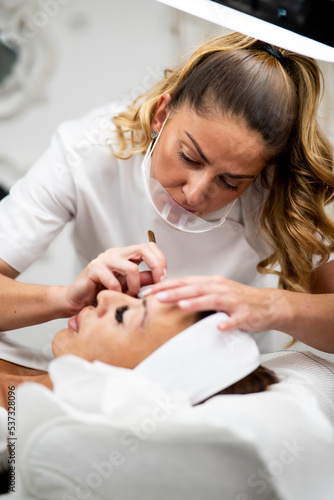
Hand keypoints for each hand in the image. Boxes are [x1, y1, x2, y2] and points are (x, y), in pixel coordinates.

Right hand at [64, 243, 166, 313]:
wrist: (76, 300)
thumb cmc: (100, 292)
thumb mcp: (127, 286)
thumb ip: (143, 280)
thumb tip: (159, 276)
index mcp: (125, 255)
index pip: (149, 247)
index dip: (160, 260)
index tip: (164, 277)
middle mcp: (116, 253)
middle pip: (143, 249)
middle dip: (156, 266)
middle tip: (158, 282)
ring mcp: (104, 259)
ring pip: (131, 268)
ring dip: (135, 286)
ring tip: (130, 295)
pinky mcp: (94, 269)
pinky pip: (114, 280)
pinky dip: (118, 292)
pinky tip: (114, 296)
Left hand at [143, 275, 276, 332]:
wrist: (269, 305)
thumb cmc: (239, 300)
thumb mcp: (216, 292)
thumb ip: (197, 293)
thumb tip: (171, 296)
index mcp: (212, 283)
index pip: (185, 281)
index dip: (167, 285)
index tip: (149, 290)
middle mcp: (221, 289)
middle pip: (195, 288)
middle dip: (175, 292)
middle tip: (157, 296)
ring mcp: (234, 302)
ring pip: (213, 300)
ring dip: (197, 302)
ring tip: (181, 306)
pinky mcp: (246, 315)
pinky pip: (235, 319)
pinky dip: (227, 322)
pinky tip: (218, 327)